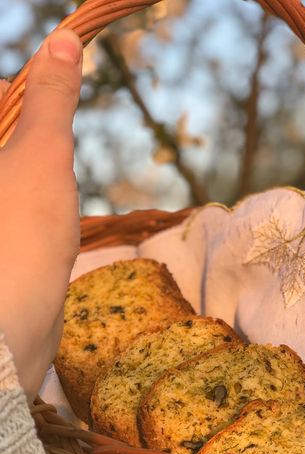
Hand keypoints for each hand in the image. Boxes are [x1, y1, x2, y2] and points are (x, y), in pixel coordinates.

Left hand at [0, 29, 82, 403]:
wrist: (10, 327)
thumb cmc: (21, 235)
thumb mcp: (42, 155)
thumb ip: (52, 99)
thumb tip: (63, 40)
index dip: (17, 95)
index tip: (49, 109)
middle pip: (0, 136)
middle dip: (27, 137)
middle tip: (50, 158)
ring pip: (7, 172)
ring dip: (32, 172)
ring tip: (47, 196)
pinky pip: (10, 205)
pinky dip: (31, 202)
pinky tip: (44, 223)